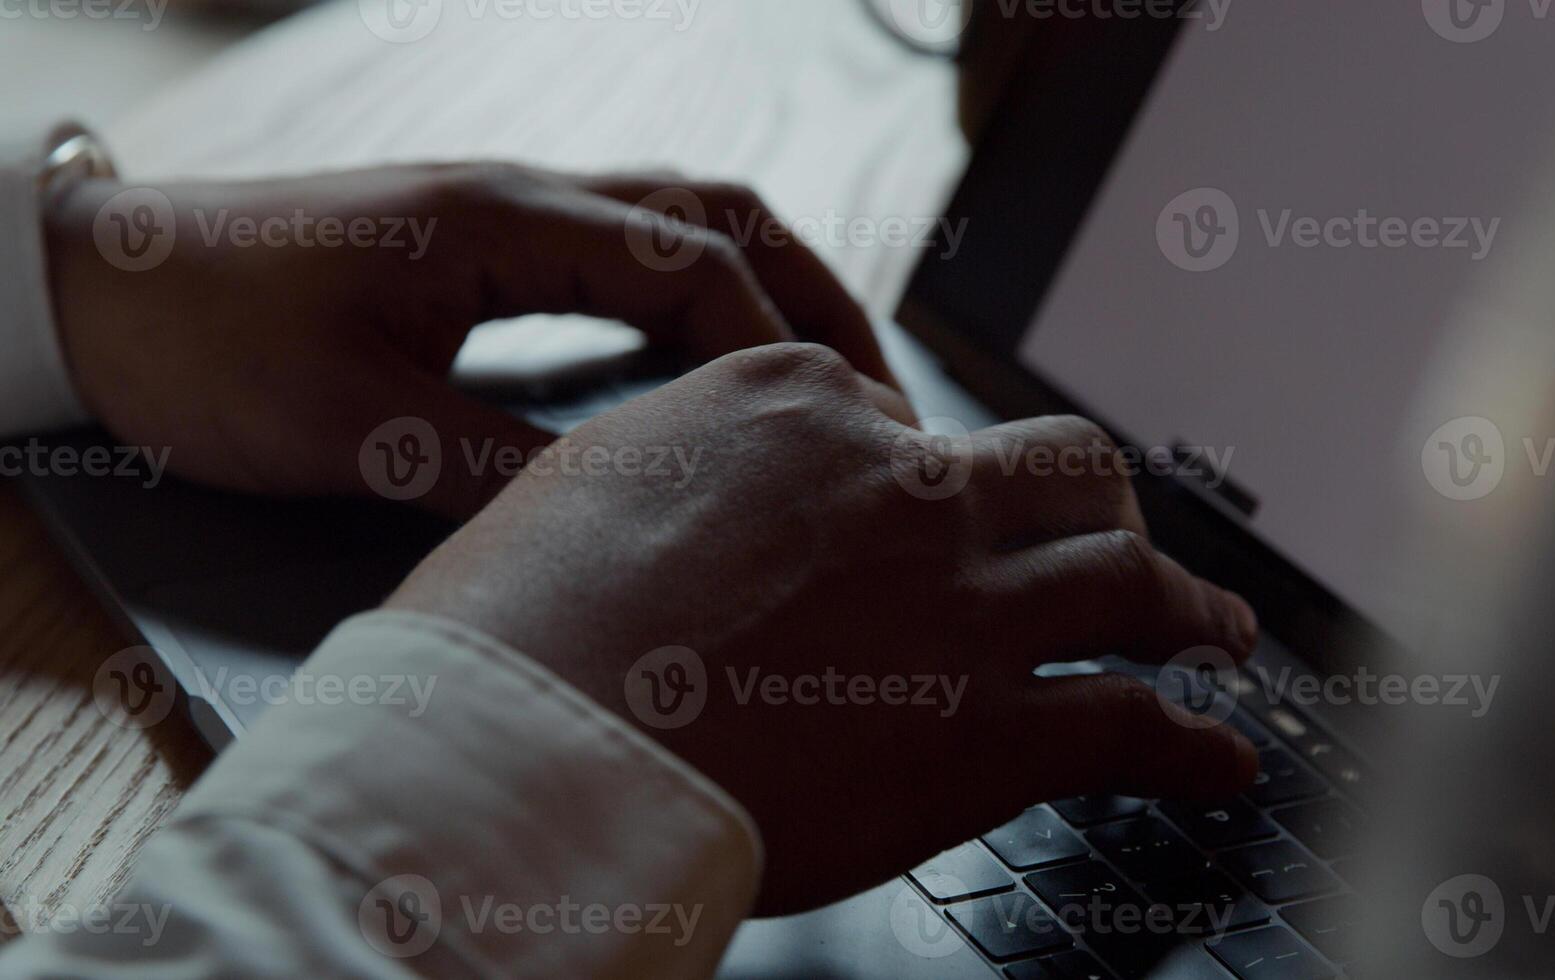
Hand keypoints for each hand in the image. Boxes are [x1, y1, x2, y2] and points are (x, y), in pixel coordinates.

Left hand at [43, 164, 893, 517]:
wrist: (95, 290)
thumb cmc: (203, 343)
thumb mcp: (350, 426)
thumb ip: (496, 466)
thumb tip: (624, 513)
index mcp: (504, 219)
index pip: (695, 268)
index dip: (779, 357)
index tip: (828, 439)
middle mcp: (526, 198)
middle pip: (726, 216)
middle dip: (819, 301)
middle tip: (881, 400)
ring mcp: (511, 215)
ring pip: (688, 223)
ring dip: (773, 290)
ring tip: (830, 382)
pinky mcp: (488, 246)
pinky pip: (632, 254)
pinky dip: (705, 302)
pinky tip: (717, 368)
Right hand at [386, 343, 1259, 913]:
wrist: (527, 748)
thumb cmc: (518, 630)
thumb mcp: (588, 484)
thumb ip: (687, 470)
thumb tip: (720, 503)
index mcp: (796, 406)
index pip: (910, 427)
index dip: (930, 482)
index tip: (939, 520)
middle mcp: (902, 486)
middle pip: (1060, 468)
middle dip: (1099, 505)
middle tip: (1121, 538)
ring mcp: (962, 602)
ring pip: (1128, 576)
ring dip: (1187, 607)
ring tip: (1217, 632)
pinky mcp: (991, 730)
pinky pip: (1134, 725)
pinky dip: (1194, 743)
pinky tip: (1219, 758)